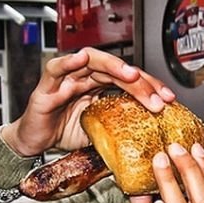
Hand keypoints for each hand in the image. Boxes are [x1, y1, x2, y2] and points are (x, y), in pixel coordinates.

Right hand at [1, 48, 175, 156]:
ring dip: (113, 66)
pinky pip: (57, 68)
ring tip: (131, 75)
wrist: (34, 144)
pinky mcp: (47, 86)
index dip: (151, 87)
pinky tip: (82, 58)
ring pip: (93, 62)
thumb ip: (120, 132)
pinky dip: (69, 62)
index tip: (169, 99)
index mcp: (101, 87)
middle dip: (140, 82)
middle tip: (158, 96)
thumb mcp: (100, 135)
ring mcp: (67, 79)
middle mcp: (86, 78)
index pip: (130, 81)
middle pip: (117, 70)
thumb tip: (149, 144)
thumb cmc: (64, 134)